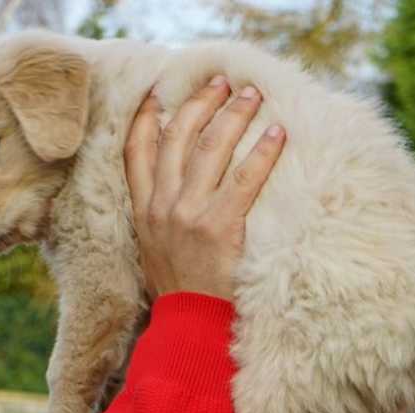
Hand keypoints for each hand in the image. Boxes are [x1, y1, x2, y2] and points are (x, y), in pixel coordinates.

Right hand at [125, 75, 285, 300]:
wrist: (188, 329)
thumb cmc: (179, 293)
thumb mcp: (154, 251)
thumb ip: (160, 217)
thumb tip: (178, 189)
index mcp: (142, 212)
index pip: (136, 151)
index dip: (147, 117)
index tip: (160, 92)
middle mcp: (161, 207)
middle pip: (177, 137)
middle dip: (200, 103)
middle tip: (221, 82)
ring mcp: (188, 215)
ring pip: (210, 149)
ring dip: (233, 116)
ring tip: (252, 96)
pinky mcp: (218, 227)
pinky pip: (245, 179)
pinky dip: (263, 152)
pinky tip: (278, 134)